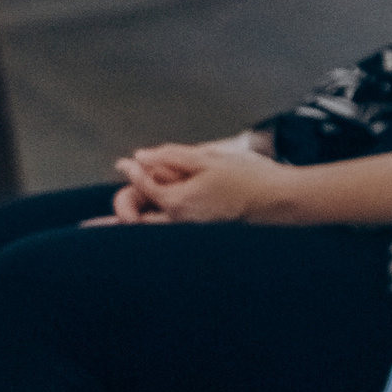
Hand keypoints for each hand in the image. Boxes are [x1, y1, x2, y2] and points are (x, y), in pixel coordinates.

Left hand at [110, 136, 302, 224]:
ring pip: (151, 230)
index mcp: (177, 202)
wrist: (278, 201)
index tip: (125, 162)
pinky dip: (154, 223)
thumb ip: (171, 156)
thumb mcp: (207, 158)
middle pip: (137, 219)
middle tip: (123, 192)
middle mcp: (179, 223)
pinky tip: (153, 217)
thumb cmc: (248, 178)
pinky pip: (168, 231)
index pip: (140, 187)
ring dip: (135, 220)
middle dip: (125, 205)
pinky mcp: (201, 234)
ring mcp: (190, 232)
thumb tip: (141, 157)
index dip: (131, 171)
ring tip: (112, 220)